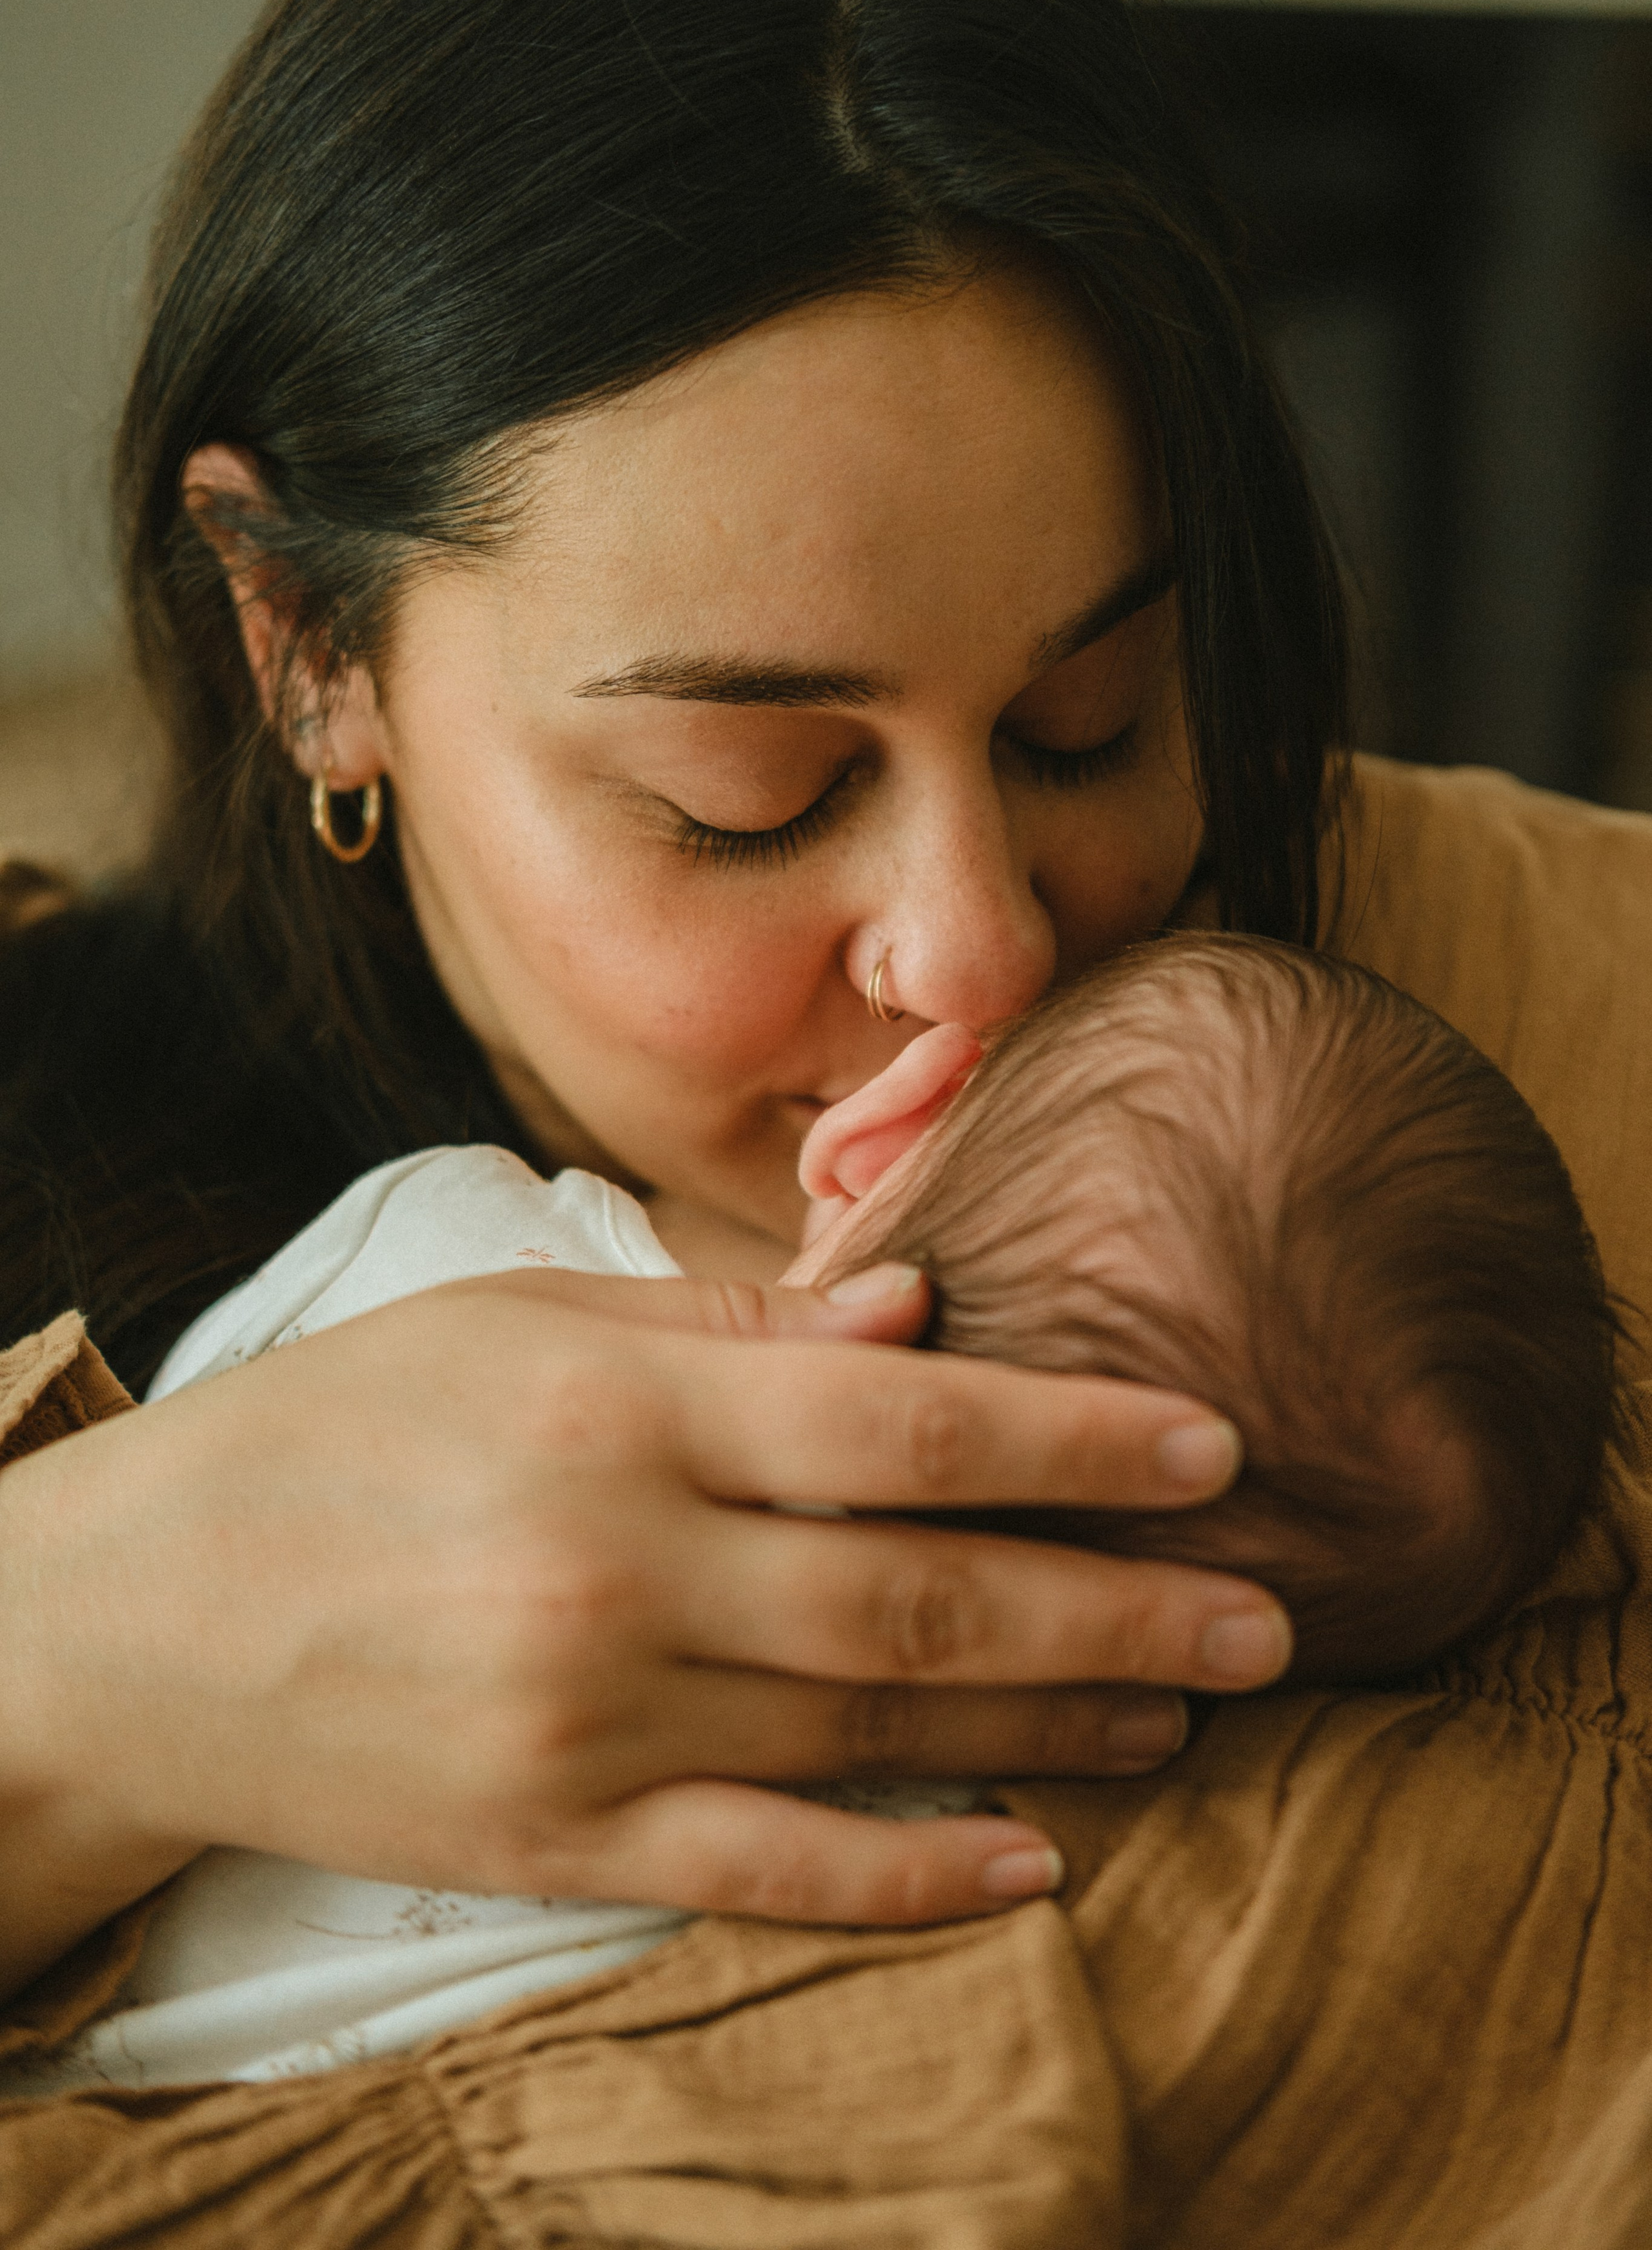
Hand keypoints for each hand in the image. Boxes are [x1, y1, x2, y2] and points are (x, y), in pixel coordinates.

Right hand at [0, 1267, 1287, 1989]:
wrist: (142, 1617)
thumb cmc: (342, 1433)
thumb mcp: (514, 1326)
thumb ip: (724, 1330)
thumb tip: (916, 1311)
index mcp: (619, 1415)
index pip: (903, 1425)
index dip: (1073, 1437)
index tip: (1210, 1448)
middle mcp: (620, 1571)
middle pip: (922, 1595)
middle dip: (1116, 1602)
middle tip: (1269, 1608)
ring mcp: (591, 1723)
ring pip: (874, 1736)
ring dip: (1053, 1725)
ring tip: (1182, 1706)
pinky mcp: (558, 1842)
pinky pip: (769, 1872)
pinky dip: (910, 1876)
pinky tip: (1033, 1862)